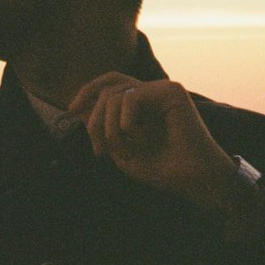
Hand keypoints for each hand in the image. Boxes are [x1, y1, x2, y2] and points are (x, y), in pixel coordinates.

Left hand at [68, 73, 243, 216]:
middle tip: (99, 151)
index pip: (108, 84)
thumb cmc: (163, 169)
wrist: (193, 180)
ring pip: (115, 96)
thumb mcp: (122, 151)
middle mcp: (151, 92)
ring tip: (126, 151)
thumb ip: (101, 131)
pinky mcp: (172, 91)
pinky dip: (127, 124)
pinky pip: (131, 98)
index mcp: (142, 104)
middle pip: (107, 91)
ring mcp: (162, 90)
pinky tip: (142, 140)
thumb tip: (78, 109)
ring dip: (111, 129)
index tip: (70, 110)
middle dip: (95, 123)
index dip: (87, 91)